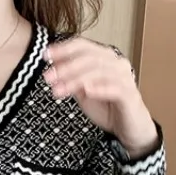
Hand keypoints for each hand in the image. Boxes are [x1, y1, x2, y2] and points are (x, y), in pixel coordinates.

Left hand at [42, 38, 158, 159]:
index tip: (45, 55)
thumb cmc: (107, 107)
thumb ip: (72, 80)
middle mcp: (116, 63)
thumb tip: (53, 69)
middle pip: (89, 58)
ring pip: (99, 72)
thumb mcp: (84, 93)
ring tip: (58, 90)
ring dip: (75, 80)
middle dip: (66, 66)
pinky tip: (85, 91)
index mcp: (105, 58)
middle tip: (48, 77)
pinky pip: (114, 89)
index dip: (64, 49)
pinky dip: (99, 89)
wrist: (128, 128)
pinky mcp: (130, 95)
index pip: (83, 46)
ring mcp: (125, 77)